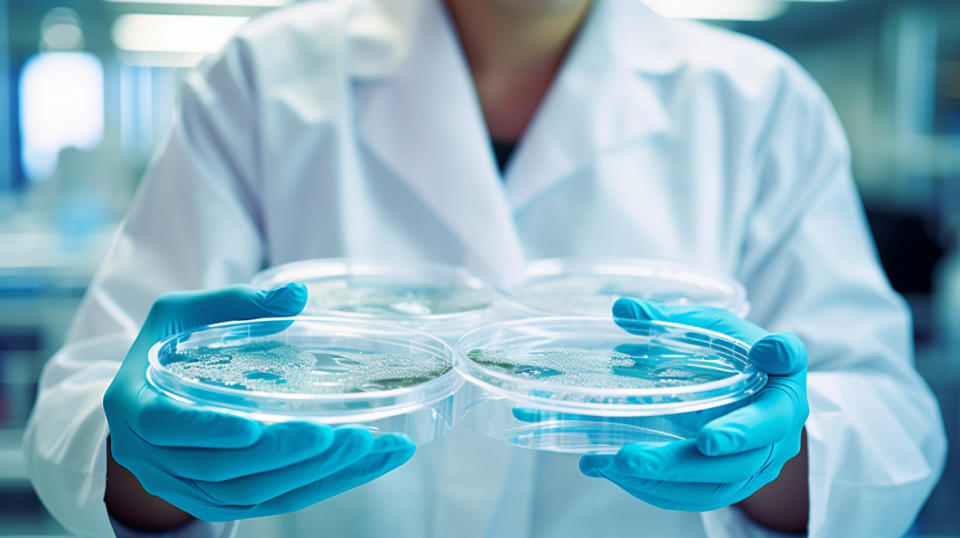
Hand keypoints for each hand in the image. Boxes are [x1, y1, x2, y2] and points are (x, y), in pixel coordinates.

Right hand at [103, 284, 415, 521]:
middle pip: (221, 470)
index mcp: (133, 407)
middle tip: (347, 433)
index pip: (164, 427)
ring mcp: (186, 488)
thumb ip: (235, 303)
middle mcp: (153, 459)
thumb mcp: (184, 313)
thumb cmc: (167, 346)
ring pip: (250, 495)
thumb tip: (298, 295)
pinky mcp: (219, 501)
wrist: (150, 398)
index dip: (208, 430)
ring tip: (369, 446)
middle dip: (286, 454)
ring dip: (314, 475)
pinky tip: (365, 463)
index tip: (254, 426)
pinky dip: (321, 485)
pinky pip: (271, 502)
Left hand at [579, 298, 807, 511]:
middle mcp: (781, 427)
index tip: (762, 354)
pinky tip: (616, 472)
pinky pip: (698, 497)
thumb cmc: (733, 358)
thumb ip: (671, 321)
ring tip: (615, 461)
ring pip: (716, 482)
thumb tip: (622, 308)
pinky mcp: (733, 486)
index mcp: (783, 377)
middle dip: (692, 454)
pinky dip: (656, 489)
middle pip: (746, 450)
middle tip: (643, 452)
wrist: (750, 398)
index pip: (788, 364)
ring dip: (663, 477)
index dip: (777, 358)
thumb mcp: (708, 331)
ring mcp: (759, 464)